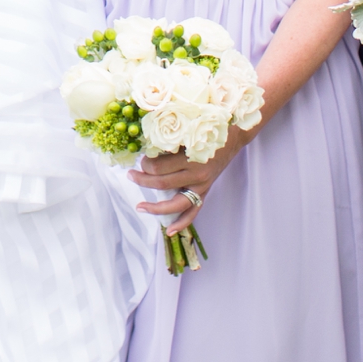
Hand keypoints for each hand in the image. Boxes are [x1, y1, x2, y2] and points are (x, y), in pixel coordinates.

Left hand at [128, 136, 245, 234]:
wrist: (232, 137)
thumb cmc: (206, 129)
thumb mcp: (186, 130)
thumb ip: (168, 140)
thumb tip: (145, 147)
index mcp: (190, 157)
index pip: (158, 167)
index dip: (145, 164)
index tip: (141, 158)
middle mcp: (196, 175)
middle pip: (162, 184)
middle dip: (142, 180)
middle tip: (130, 175)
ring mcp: (202, 186)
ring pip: (175, 204)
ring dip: (155, 207)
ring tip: (140, 207)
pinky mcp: (205, 192)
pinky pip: (193, 212)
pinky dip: (181, 223)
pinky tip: (169, 231)